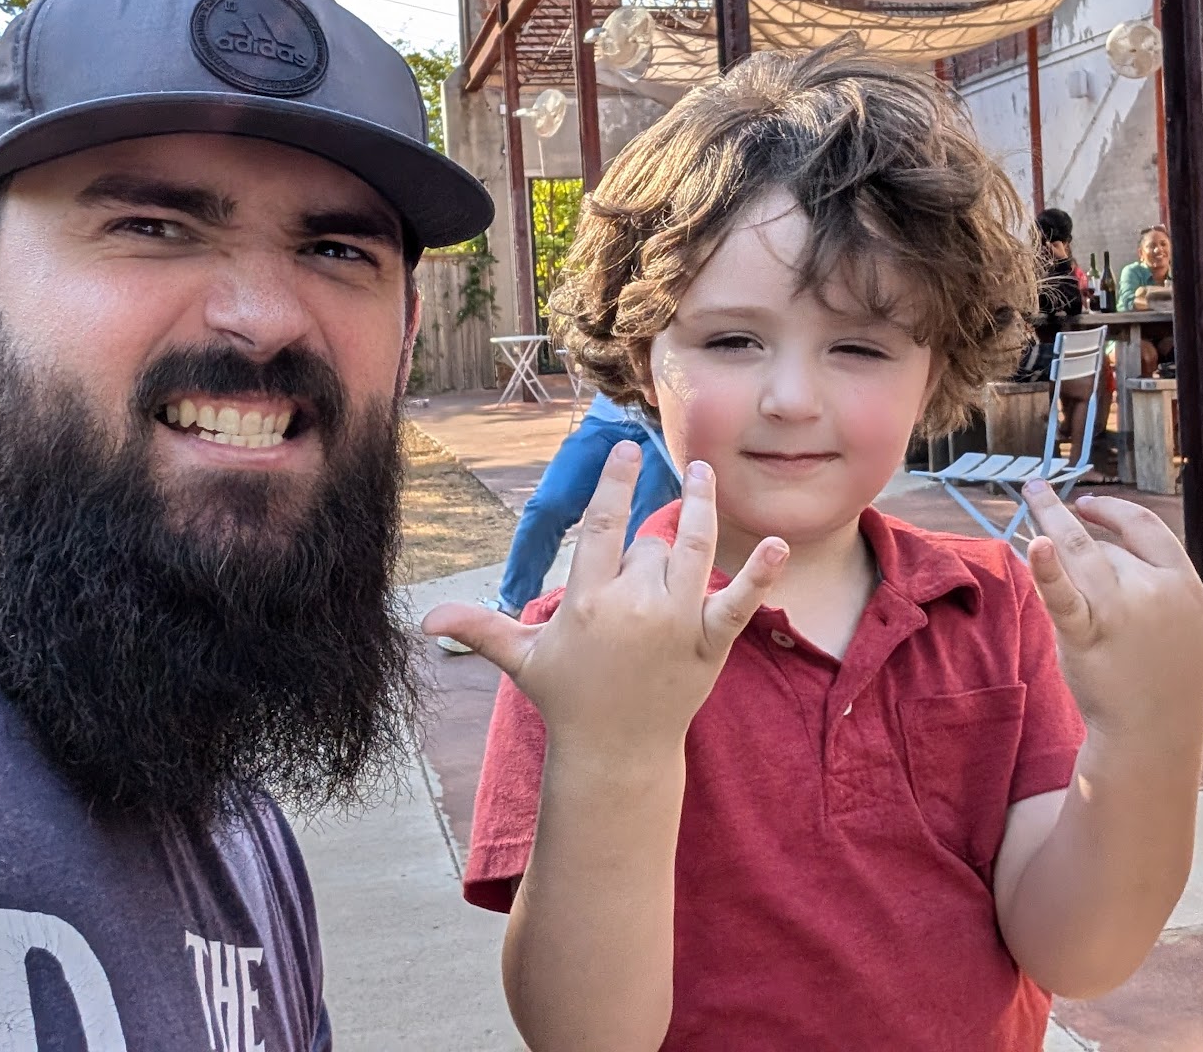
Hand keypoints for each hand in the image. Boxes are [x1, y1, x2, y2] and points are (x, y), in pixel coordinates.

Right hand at [421, 445, 787, 756]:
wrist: (616, 755)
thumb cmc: (569, 700)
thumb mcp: (523, 659)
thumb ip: (481, 628)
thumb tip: (423, 620)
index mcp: (587, 602)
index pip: (601, 527)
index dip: (614, 483)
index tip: (627, 448)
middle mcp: (633, 607)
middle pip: (649, 545)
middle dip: (646, 551)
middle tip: (636, 586)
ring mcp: (675, 625)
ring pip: (692, 552)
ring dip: (702, 510)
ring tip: (705, 475)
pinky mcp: (709, 645)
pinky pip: (739, 604)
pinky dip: (761, 576)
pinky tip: (778, 544)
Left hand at [1018, 485, 1202, 744]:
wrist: (1154, 733)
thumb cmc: (1183, 677)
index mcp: (1182, 583)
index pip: (1145, 527)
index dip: (1115, 510)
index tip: (1088, 504)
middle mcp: (1153, 591)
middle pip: (1107, 548)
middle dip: (1086, 552)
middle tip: (1076, 576)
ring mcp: (1119, 613)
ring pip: (1080, 554)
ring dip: (1050, 519)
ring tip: (1031, 492)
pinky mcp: (1084, 637)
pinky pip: (1063, 598)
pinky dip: (1047, 570)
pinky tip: (1035, 543)